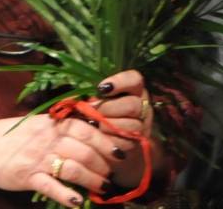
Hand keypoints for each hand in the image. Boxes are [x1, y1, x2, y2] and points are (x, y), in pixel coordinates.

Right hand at [0, 112, 119, 207]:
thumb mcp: (39, 122)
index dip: (106, 140)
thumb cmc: (12, 135)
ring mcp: (37, 158)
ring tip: (101, 187)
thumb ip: (63, 122)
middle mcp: (47, 139)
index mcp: (52, 123)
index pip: (87, 129)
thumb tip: (93, 120)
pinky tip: (78, 202)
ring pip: (73, 169)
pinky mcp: (28, 177)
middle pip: (85, 150)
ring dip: (92, 180)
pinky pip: (52, 187)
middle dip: (103, 163)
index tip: (119, 150)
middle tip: (111, 172)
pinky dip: (67, 195)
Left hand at [92, 69, 169, 189]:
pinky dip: (112, 140)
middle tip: (93, 110)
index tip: (101, 88)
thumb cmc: (100, 113)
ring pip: (132, 125)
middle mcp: (142, 106)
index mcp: (134, 89)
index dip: (120, 82)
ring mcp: (143, 125)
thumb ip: (93, 95)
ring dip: (110, 126)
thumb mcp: (98, 99)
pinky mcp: (139, 143)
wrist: (111, 141)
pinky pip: (128, 143)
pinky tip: (101, 137)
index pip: (135, 79)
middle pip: (133, 105)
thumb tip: (80, 97)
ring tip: (96, 125)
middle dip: (109, 108)